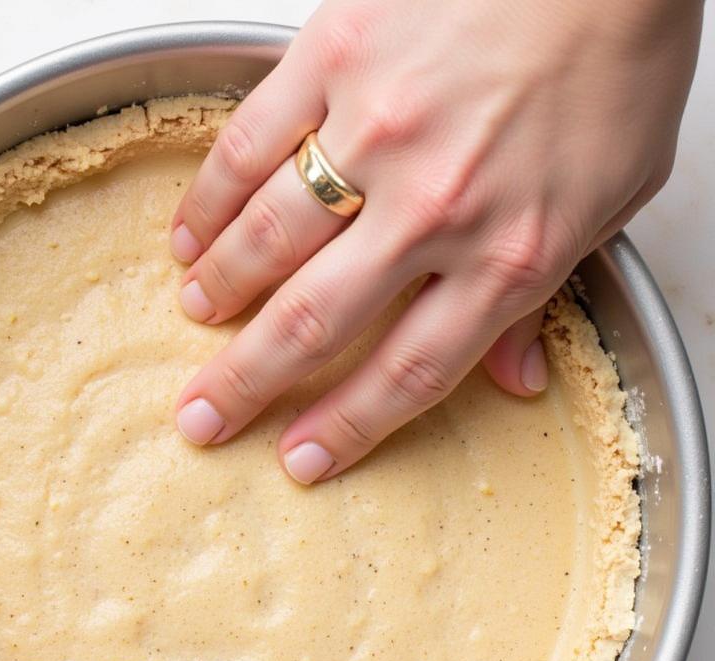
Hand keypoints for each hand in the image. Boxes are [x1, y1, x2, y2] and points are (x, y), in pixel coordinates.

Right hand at [171, 0, 700, 481]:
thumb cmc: (616, 60)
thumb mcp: (615, 200)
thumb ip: (550, 295)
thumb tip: (512, 380)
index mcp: (512, 253)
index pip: (410, 371)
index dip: (346, 426)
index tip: (299, 458)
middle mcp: (435, 206)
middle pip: (316, 323)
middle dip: (246, 383)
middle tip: (201, 419)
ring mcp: (378, 131)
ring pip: (270, 238)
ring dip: (222, 289)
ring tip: (196, 313)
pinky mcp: (335, 56)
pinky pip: (250, 143)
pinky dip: (210, 199)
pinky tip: (190, 232)